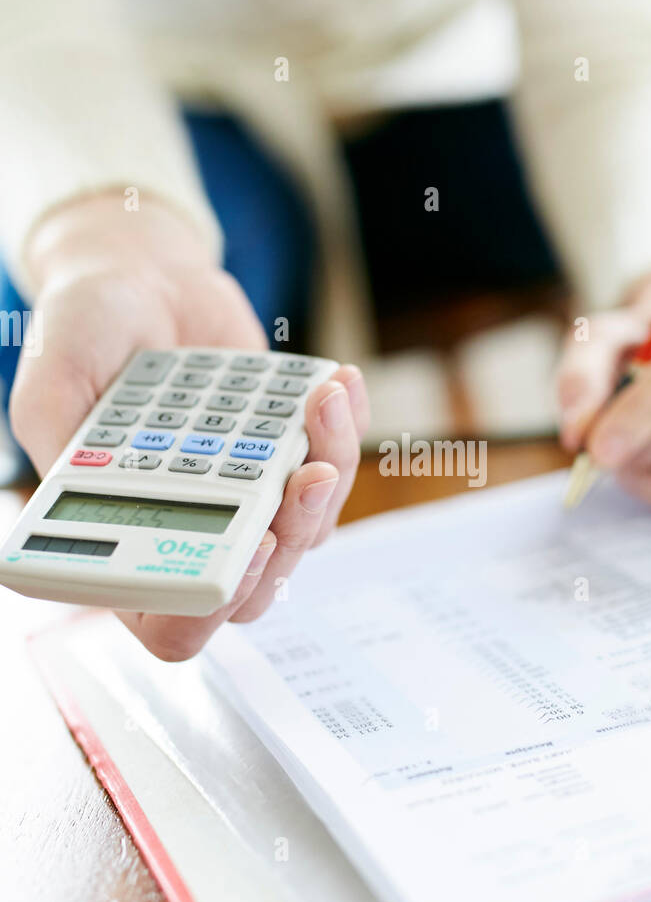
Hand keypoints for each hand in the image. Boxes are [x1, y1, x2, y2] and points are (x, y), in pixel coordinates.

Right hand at [10, 194, 368, 657]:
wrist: (145, 280)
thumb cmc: (87, 332)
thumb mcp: (51, 379)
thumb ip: (57, 435)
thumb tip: (84, 483)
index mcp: (121, 542)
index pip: (169, 621)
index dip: (214, 604)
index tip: (249, 543)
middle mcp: (187, 535)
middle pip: (257, 589)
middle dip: (293, 534)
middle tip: (306, 474)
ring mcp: (246, 504)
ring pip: (308, 534)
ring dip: (329, 471)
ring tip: (321, 404)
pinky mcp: (286, 464)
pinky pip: (333, 475)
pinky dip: (347, 430)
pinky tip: (337, 383)